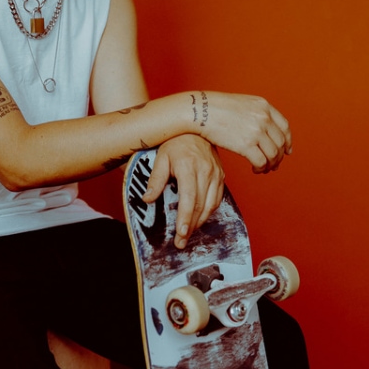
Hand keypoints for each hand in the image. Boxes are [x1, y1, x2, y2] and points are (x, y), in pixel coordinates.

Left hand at [142, 134, 224, 248]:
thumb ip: (155, 179)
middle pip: (200, 206)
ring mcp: (216, 173)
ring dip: (200, 222)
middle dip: (191, 227)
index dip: (185, 219)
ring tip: (189, 234)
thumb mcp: (160, 157)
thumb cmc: (175, 141)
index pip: (189, 199)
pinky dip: (209, 211)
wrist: (196, 125)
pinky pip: (217, 198)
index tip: (181, 234)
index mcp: (189, 167)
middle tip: (181, 242)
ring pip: (211, 205)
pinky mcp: (221, 175)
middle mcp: (206, 171)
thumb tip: (147, 200)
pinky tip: (199, 218)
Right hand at [195, 92, 292, 173]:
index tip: (286, 150)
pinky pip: (261, 161)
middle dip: (279, 156)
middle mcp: (263, 117)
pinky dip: (261, 168)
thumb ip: (255, 113)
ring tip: (263, 169)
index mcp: (263, 106)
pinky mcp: (246, 145)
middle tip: (273, 164)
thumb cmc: (213, 107)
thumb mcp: (241, 103)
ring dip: (270, 164)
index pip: (284, 126)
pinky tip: (255, 169)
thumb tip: (262, 130)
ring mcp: (256, 131)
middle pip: (280, 142)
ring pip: (273, 154)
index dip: (288, 141)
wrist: (199, 110)